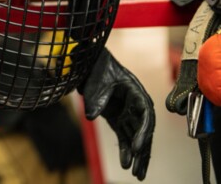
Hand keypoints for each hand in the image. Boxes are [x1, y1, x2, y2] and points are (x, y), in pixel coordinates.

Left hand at [80, 48, 154, 180]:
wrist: (90, 64)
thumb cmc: (98, 69)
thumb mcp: (97, 81)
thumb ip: (96, 99)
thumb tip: (92, 116)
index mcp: (136, 93)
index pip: (145, 116)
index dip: (143, 133)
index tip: (136, 148)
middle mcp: (136, 105)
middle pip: (144, 131)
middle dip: (143, 152)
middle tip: (139, 171)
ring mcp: (127, 113)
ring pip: (136, 137)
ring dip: (136, 156)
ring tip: (137, 174)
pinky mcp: (117, 118)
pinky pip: (124, 136)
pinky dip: (125, 150)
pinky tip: (126, 164)